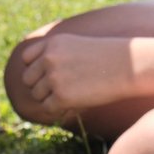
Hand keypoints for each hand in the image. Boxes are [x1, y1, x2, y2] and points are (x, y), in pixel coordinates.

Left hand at [1, 23, 119, 130]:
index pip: (26, 58)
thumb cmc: (106, 57)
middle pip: (28, 80)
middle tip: (60, 91)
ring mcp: (53, 78)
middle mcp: (49, 59)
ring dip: (49, 99)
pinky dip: (57, 110)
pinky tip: (72, 106)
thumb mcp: (76, 45)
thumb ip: (54, 54)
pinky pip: (48, 109)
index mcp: (51, 43)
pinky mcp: (61, 97)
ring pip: (37, 95)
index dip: (35, 69)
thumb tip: (37, 74)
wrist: (127, 66)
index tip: (47, 76)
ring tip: (70, 96)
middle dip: (41, 86)